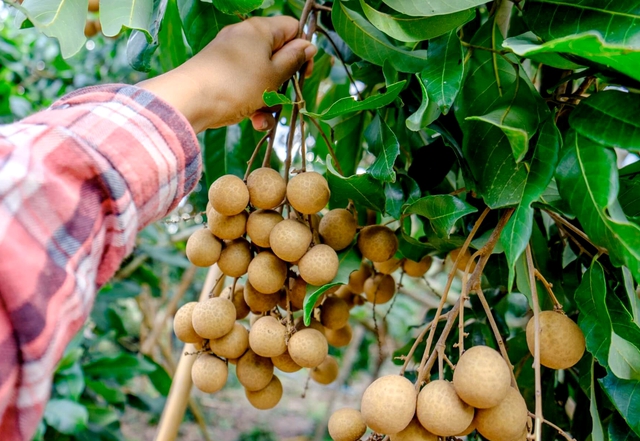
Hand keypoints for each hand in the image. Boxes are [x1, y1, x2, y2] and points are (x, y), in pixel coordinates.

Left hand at [138, 16, 315, 132]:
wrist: (190, 101)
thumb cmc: (237, 85)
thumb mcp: (273, 75)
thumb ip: (294, 60)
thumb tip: (308, 46)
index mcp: (260, 30)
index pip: (292, 29)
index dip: (303, 50)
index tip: (304, 73)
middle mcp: (244, 39)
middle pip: (276, 57)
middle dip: (283, 84)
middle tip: (285, 100)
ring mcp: (230, 58)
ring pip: (262, 78)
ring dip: (268, 100)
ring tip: (264, 117)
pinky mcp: (220, 76)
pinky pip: (245, 87)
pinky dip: (252, 103)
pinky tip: (253, 121)